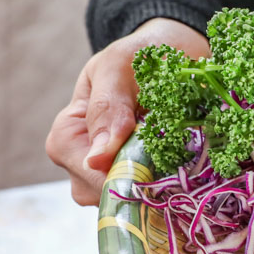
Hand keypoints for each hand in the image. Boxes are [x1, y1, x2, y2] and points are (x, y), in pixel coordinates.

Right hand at [45, 19, 208, 205]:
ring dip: (162, 184)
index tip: (158, 161)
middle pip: (107, 195)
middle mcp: (83, 162)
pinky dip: (172, 186)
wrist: (170, 52)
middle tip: (176, 154)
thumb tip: (96, 158)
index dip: (123, 174)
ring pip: (132, 201)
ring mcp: (112, 173)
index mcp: (67, 136)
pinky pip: (153, 197)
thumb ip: (107, 109)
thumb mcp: (118, 68)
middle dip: (145, 181)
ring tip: (182, 154)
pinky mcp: (141, 178)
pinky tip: (186, 168)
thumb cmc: (136, 56)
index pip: (88, 173)